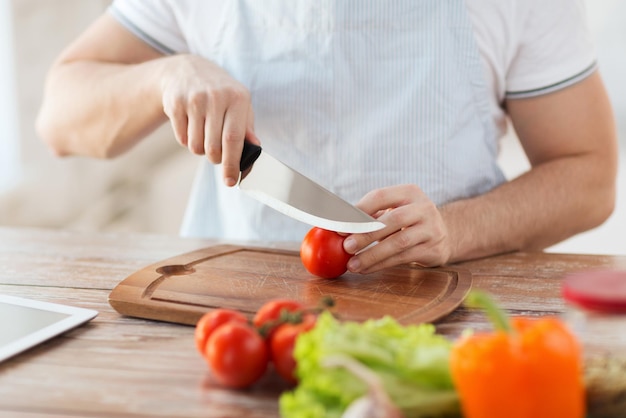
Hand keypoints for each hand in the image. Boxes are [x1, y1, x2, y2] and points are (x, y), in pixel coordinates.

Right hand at [160, 54, 258, 185]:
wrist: (188, 70)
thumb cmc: (221, 94)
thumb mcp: (240, 104)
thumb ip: (247, 129)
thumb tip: (254, 150)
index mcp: (237, 98)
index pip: (234, 139)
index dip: (232, 164)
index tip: (231, 181)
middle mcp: (215, 97)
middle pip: (213, 148)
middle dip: (215, 159)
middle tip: (216, 153)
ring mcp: (193, 99)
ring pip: (196, 146)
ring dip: (201, 149)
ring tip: (204, 134)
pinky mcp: (175, 103)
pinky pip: (181, 139)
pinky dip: (187, 140)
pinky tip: (191, 125)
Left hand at [342, 184, 451, 272]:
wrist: (444, 234)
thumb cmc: (409, 220)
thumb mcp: (395, 210)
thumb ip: (371, 215)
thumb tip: (338, 225)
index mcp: (409, 192)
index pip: (380, 196)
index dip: (359, 210)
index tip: (342, 227)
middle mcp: (423, 208)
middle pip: (392, 219)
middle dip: (366, 234)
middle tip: (347, 247)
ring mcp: (431, 229)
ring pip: (399, 242)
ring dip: (372, 255)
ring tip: (353, 264)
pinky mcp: (433, 249)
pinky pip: (403, 258)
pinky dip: (382, 264)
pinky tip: (366, 269)